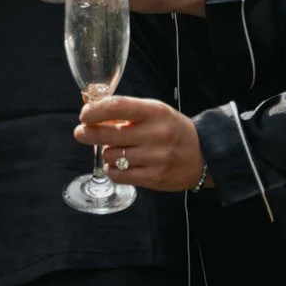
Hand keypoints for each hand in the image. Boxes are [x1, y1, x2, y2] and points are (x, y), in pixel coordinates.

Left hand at [75, 96, 205, 193]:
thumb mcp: (155, 111)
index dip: (95, 111)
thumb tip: (90, 110)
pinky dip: (113, 170)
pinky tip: (120, 165)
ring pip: (111, 156)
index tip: (84, 115)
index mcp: (155, 112)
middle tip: (81, 132)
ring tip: (117, 150)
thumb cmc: (172, 129)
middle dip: (87, 133)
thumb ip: (126, 110)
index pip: (117, 107)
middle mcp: (155, 134)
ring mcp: (155, 158)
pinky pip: (119, 175)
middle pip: (108, 134)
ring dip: (107, 153)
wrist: (204, 154)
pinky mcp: (154, 178)